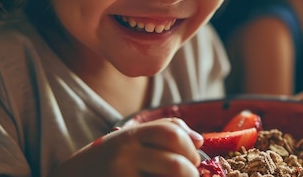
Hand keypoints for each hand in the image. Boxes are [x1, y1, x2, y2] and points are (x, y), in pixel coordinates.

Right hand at [49, 118, 203, 176]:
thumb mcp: (127, 139)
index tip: (193, 158)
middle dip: (191, 173)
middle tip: (190, 176)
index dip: (190, 147)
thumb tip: (199, 140)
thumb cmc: (104, 161)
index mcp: (131, 135)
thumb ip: (161, 130)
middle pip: (175, 165)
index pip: (172, 133)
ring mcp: (120, 176)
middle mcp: (125, 155)